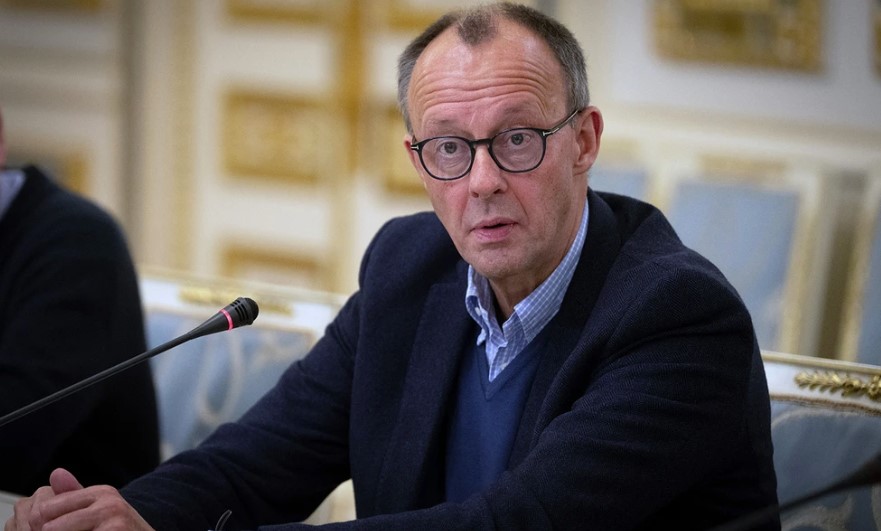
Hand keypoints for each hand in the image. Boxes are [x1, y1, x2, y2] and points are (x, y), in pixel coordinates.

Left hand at [4, 469, 153, 530]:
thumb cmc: (121, 529)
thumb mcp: (102, 509)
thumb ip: (74, 496)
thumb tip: (55, 473)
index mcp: (101, 492)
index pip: (46, 509)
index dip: (39, 526)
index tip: (44, 530)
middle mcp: (109, 505)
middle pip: (49, 527)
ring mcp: (113, 524)